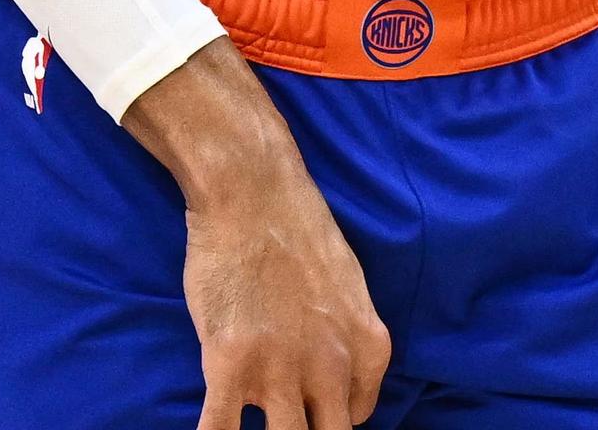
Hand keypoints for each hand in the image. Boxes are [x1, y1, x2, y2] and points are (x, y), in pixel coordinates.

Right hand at [124, 42, 393, 429]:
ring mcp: (280, 370)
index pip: (355, 418)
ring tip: (249, 416)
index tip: (304, 409)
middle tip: (284, 418)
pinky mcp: (230, 363)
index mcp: (367, 348)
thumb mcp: (348, 284)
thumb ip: (346, 335)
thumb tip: (332, 367)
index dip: (326, 417)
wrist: (251, 189)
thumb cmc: (295, 225)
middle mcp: (332, 368)